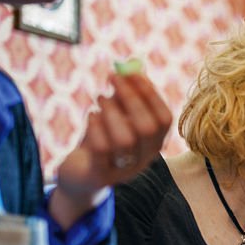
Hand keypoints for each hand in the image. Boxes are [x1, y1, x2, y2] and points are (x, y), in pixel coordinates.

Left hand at [50, 73, 171, 228]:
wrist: (80, 176)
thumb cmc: (101, 141)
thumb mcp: (115, 118)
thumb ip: (124, 97)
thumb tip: (128, 68)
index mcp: (154, 143)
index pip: (164, 119)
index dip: (151, 94)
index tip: (132, 73)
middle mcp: (144, 159)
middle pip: (147, 128)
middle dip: (130, 98)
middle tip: (112, 77)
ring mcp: (124, 170)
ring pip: (125, 139)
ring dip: (112, 112)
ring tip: (100, 98)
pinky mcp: (101, 175)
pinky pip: (101, 149)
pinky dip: (96, 126)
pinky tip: (91, 115)